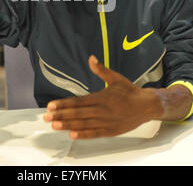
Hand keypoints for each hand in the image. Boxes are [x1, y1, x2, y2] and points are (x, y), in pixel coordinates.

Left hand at [44, 55, 160, 138]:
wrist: (146, 106)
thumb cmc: (129, 91)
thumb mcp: (115, 78)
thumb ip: (101, 70)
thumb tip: (91, 58)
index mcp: (101, 97)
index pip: (78, 101)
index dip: (63, 104)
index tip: (51, 106)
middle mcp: (102, 111)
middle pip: (77, 114)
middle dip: (60, 115)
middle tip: (46, 117)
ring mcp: (106, 122)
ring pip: (83, 124)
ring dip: (68, 125)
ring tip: (54, 125)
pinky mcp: (110, 131)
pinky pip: (94, 134)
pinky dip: (83, 135)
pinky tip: (72, 135)